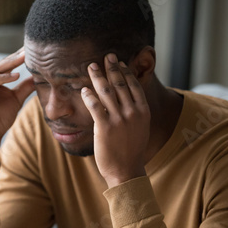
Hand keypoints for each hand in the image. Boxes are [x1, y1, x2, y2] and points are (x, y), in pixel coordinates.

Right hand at [0, 48, 34, 167]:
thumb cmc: (0, 119)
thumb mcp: (16, 99)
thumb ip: (25, 86)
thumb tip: (38, 76)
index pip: (4, 65)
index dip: (18, 57)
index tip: (32, 51)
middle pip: (0, 65)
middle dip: (15, 57)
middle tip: (30, 49)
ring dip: (10, 64)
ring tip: (25, 58)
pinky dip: (2, 78)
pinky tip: (16, 75)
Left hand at [81, 53, 149, 187]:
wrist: (126, 170)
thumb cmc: (132, 150)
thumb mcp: (141, 127)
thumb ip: (136, 111)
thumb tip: (129, 97)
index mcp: (143, 111)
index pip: (134, 85)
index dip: (125, 71)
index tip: (119, 62)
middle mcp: (132, 112)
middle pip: (120, 84)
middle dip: (112, 68)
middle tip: (106, 56)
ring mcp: (119, 119)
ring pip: (106, 91)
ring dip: (98, 76)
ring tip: (91, 66)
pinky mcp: (105, 127)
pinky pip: (95, 106)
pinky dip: (88, 96)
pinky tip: (83, 89)